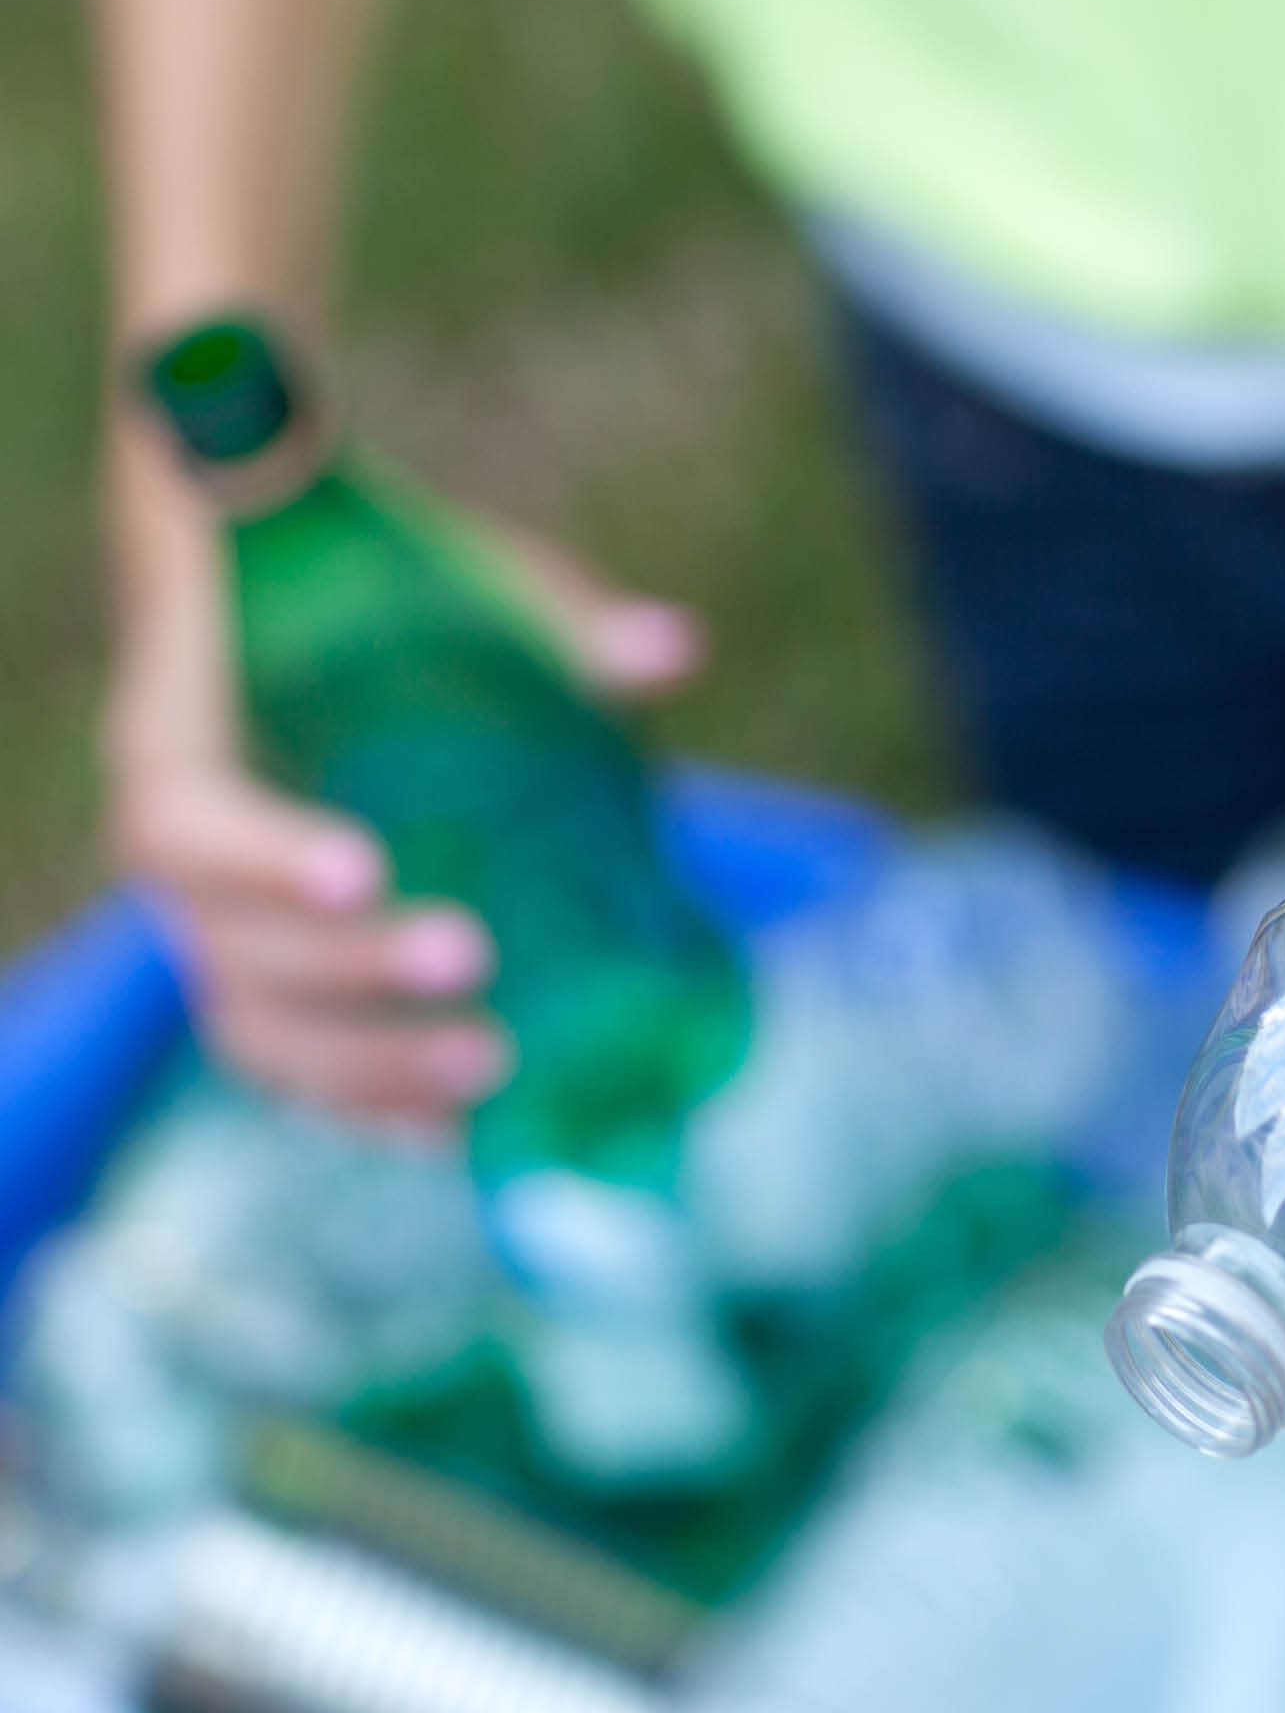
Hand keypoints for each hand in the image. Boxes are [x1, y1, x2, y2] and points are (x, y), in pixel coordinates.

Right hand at [106, 421, 702, 1130]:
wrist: (316, 620)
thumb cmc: (380, 595)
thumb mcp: (461, 579)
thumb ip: (548, 614)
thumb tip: (670, 650)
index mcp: (187, 744)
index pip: (185, 817)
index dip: (262, 856)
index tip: (365, 869)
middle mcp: (186, 856)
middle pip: (228, 946)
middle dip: (348, 971)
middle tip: (473, 959)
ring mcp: (224, 932)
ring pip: (259, 1029)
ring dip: (366, 1068)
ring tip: (490, 1063)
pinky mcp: (278, 983)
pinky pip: (300, 1067)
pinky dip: (372, 1107)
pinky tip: (457, 1132)